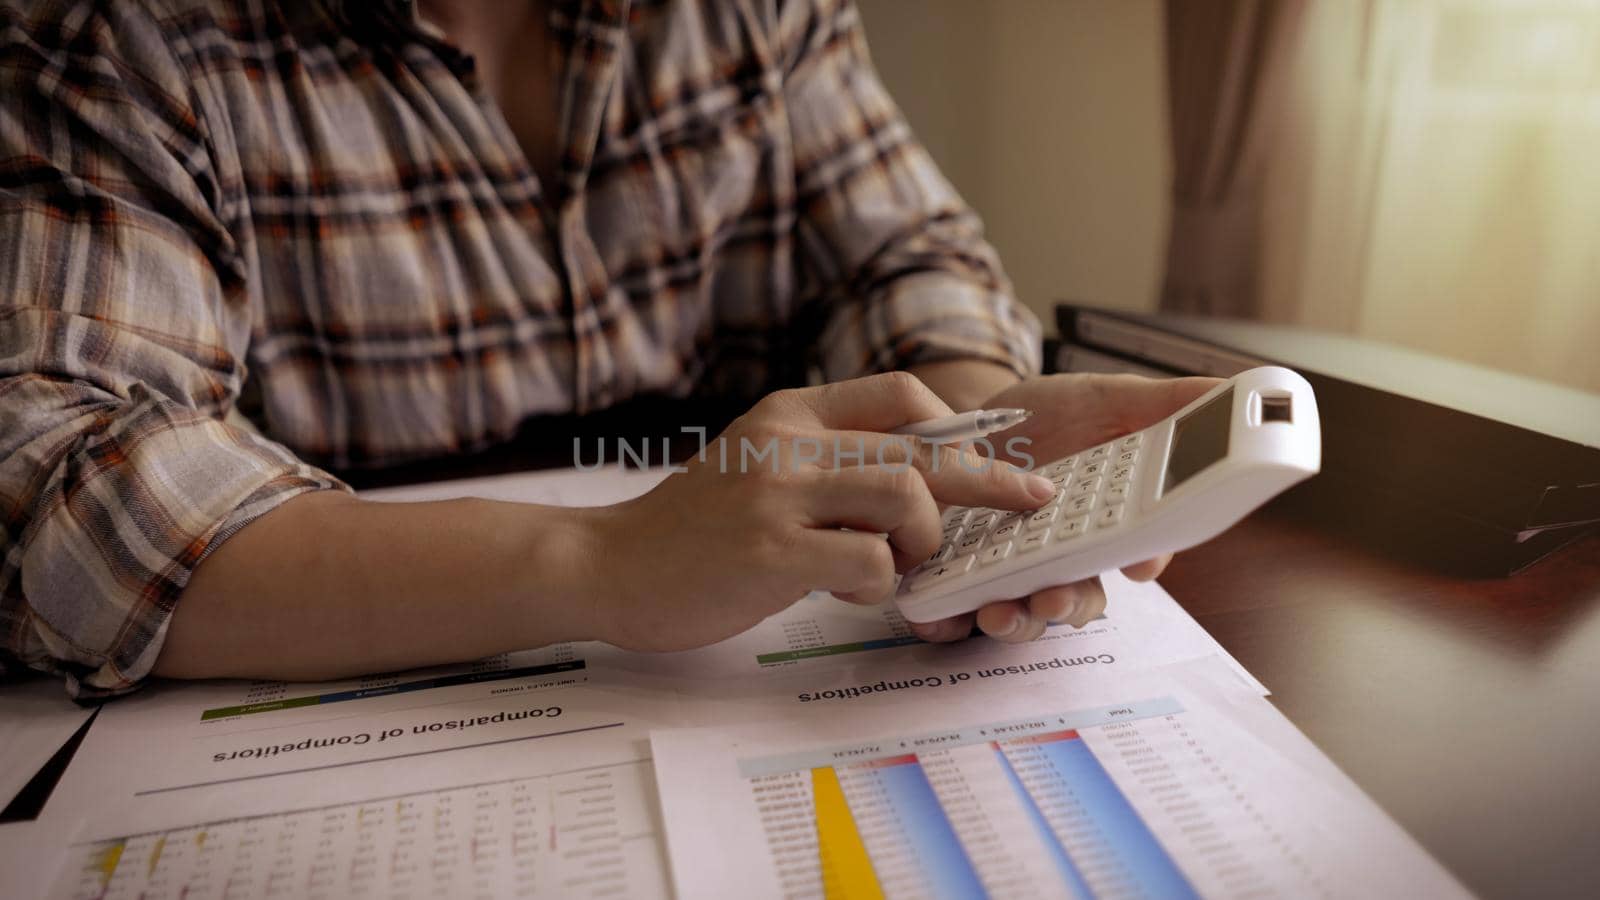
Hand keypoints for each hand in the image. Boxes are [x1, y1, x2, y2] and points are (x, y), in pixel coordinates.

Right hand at [584, 372, 1060, 651]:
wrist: (608, 565)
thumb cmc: (692, 528)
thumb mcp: (757, 464)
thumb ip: (824, 457)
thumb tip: (915, 474)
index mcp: (790, 413)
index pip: (899, 393)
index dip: (959, 424)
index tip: (994, 456)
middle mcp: (787, 442)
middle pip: (919, 447)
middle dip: (988, 479)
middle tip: (1032, 498)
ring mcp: (776, 494)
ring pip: (904, 497)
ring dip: (923, 539)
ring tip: (899, 567)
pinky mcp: (769, 552)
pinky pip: (867, 561)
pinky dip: (880, 584)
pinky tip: (849, 593)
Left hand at [908, 372, 1222, 644]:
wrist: (964, 416)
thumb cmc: (1045, 417)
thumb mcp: (1106, 398)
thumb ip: (1164, 403)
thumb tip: (1232, 394)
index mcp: (1108, 523)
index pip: (1136, 554)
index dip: (1140, 565)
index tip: (1137, 567)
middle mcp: (1063, 557)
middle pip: (1078, 600)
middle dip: (1069, 607)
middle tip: (1055, 598)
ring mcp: (1010, 570)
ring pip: (1022, 614)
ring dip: (1014, 621)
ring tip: (997, 612)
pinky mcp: (957, 575)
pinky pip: (956, 610)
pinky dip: (946, 617)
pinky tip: (934, 614)